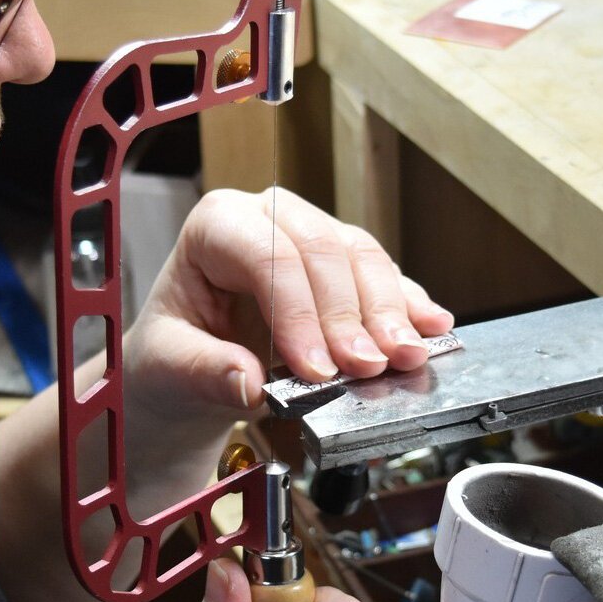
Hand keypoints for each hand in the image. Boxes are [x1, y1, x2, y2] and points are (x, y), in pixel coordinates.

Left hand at [125, 187, 453, 423]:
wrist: (187, 373)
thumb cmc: (173, 354)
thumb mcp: (170, 366)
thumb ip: (206, 372)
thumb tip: (249, 382)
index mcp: (217, 226)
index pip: (268, 256)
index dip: (298, 311)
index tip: (316, 369)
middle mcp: (269, 218)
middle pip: (324, 250)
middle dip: (351, 313)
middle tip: (368, 367)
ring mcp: (312, 239)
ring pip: (363, 259)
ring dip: (391, 312)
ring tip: (406, 357)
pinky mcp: (343, 270)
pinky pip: (386, 280)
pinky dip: (410, 308)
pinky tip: (432, 330)